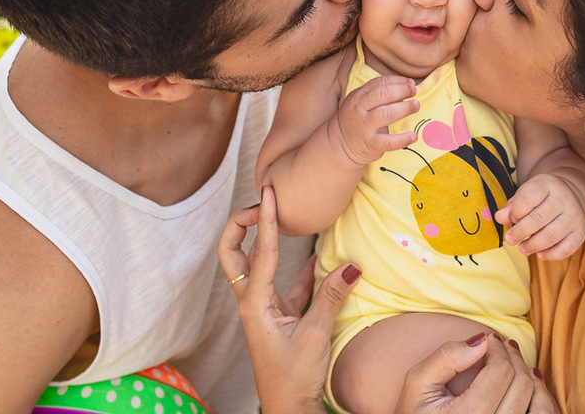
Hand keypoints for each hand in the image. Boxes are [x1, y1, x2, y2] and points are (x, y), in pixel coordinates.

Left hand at [216, 186, 360, 413]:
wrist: (288, 408)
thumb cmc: (293, 377)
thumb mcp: (315, 335)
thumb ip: (331, 296)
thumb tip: (352, 263)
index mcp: (253, 303)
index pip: (258, 251)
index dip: (264, 219)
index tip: (269, 193)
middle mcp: (252, 300)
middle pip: (233, 253)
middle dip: (240, 225)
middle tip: (261, 203)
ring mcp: (264, 307)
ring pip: (258, 264)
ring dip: (267, 238)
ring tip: (284, 213)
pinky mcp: (280, 315)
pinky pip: (287, 281)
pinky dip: (301, 265)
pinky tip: (319, 253)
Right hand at [329, 74, 419, 164]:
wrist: (341, 144)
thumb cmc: (357, 119)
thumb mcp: (361, 101)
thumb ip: (380, 92)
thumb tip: (408, 84)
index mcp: (358, 96)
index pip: (379, 83)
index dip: (397, 81)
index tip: (409, 83)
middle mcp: (360, 110)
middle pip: (383, 95)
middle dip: (401, 90)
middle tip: (413, 91)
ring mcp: (365, 127)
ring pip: (387, 114)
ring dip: (404, 108)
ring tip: (416, 105)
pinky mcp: (371, 144)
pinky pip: (389, 142)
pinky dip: (403, 139)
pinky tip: (413, 136)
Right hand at [395, 333, 557, 413]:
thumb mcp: (417, 384)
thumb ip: (446, 358)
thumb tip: (482, 340)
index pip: (500, 373)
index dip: (498, 348)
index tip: (490, 340)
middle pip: (522, 385)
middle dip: (514, 358)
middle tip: (502, 347)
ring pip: (541, 406)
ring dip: (532, 379)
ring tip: (517, 366)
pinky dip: (542, 401)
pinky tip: (529, 388)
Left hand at [496, 173, 584, 259]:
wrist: (572, 195)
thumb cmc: (542, 197)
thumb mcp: (526, 193)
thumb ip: (512, 206)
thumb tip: (499, 218)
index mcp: (548, 184)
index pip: (529, 197)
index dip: (516, 211)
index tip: (511, 219)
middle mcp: (564, 198)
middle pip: (539, 218)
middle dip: (520, 232)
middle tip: (510, 239)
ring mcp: (575, 215)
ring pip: (552, 235)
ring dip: (533, 245)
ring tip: (522, 248)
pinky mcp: (581, 232)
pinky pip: (567, 248)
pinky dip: (552, 254)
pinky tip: (540, 254)